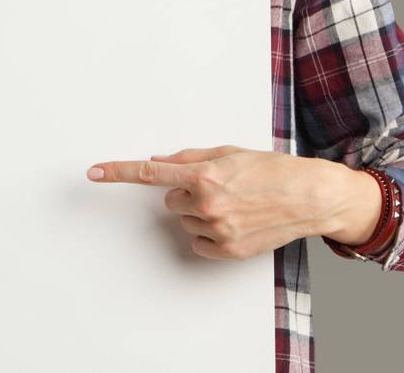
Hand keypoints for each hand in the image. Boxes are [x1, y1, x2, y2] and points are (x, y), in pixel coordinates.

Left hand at [86, 145, 380, 259]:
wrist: (310, 196)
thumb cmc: (272, 170)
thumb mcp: (228, 152)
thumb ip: (190, 157)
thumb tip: (160, 160)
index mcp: (204, 174)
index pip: (150, 172)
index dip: (118, 172)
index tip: (93, 173)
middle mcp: (208, 203)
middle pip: (170, 201)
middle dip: (186, 193)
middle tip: (218, 188)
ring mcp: (219, 229)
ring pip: (185, 221)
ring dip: (200, 213)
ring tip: (234, 204)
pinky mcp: (229, 250)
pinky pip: (199, 243)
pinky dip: (209, 235)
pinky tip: (234, 223)